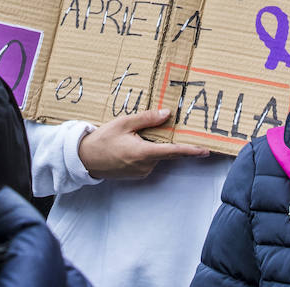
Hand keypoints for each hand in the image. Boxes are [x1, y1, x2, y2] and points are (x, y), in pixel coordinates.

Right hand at [77, 109, 208, 178]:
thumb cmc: (102, 140)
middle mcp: (145, 166)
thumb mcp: (124, 123)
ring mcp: (141, 172)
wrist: (84, 159)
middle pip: (165, 151)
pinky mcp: (137, 175)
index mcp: (143, 153)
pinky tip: (130, 145)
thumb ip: (147, 119)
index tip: (205, 151)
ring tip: (132, 137)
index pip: (173, 152)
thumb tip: (168, 114)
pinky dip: (146, 152)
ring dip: (152, 145)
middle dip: (166, 140)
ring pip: (156, 156)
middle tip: (156, 130)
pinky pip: (148, 161)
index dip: (191, 151)